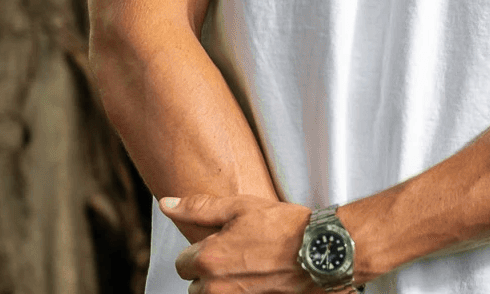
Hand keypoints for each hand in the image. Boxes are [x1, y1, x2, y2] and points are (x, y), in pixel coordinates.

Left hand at [164, 194, 322, 293]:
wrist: (323, 251)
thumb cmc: (286, 228)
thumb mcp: (240, 207)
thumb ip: (198, 208)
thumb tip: (167, 205)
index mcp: (209, 260)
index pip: (181, 263)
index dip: (198, 251)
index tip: (217, 243)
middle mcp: (218, 287)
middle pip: (196, 285)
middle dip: (209, 272)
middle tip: (235, 254)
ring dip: (225, 284)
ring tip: (249, 266)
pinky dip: (243, 290)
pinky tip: (260, 277)